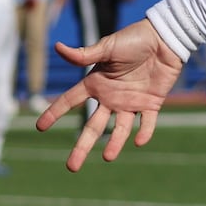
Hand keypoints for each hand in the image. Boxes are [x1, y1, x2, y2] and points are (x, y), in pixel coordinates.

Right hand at [35, 19, 184, 170]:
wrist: (165, 38)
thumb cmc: (135, 39)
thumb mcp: (108, 46)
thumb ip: (85, 54)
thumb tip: (58, 47)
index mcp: (96, 83)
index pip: (70, 101)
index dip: (55, 112)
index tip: (40, 127)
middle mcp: (110, 97)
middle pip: (92, 126)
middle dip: (82, 146)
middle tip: (72, 167)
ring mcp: (130, 101)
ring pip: (120, 129)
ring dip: (115, 143)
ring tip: (108, 157)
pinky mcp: (151, 103)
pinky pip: (147, 123)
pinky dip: (144, 132)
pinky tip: (139, 141)